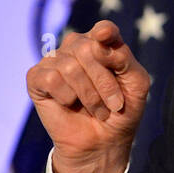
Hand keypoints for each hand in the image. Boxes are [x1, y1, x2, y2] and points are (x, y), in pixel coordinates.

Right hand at [26, 20, 149, 172]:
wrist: (103, 142)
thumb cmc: (121, 111)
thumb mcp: (136, 84)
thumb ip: (124, 58)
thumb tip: (100, 40)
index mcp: (101, 44)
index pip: (104, 29)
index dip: (105, 32)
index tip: (105, 37)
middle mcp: (76, 46)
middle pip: (88, 48)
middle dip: (104, 82)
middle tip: (114, 105)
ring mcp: (55, 61)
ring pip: (70, 67)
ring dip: (89, 96)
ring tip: (97, 110)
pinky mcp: (37, 78)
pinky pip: (51, 78)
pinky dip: (66, 97)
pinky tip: (69, 104)